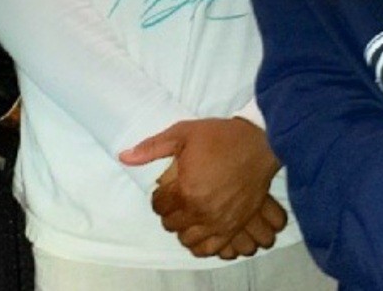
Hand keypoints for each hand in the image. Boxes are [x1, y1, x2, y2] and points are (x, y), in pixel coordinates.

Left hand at [119, 117, 285, 257]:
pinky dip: (201, 243)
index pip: (159, 206)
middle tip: (176, 198)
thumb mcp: (183, 134)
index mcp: (185, 189)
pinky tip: (201, 229)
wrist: (258, 144)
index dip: (158, 197)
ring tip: (188, 212)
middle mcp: (200, 211)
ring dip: (184, 228)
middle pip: (172, 224)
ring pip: (189, 240)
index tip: (165, 189)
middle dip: (170, 211)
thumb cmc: (220, 137)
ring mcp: (218, 222)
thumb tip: (124, 157)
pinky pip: (210, 249)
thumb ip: (152, 148)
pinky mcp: (233, 227)